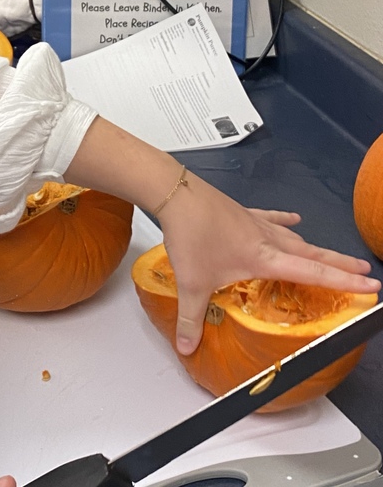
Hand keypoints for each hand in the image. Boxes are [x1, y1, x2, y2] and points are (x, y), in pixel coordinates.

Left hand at [158, 172, 380, 354]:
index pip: (313, 271)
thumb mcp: (191, 284)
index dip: (343, 280)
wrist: (176, 194)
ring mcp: (254, 221)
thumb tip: (188, 346)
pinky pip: (271, 217)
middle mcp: (266, 238)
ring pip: (294, 237)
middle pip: (312, 251)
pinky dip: (285, 221)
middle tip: (365, 270)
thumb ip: (191, 318)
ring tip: (332, 255)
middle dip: (340, 263)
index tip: (370, 285)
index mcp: (264, 258)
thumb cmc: (190, 235)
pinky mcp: (241, 212)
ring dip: (315, 246)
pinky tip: (294, 219)